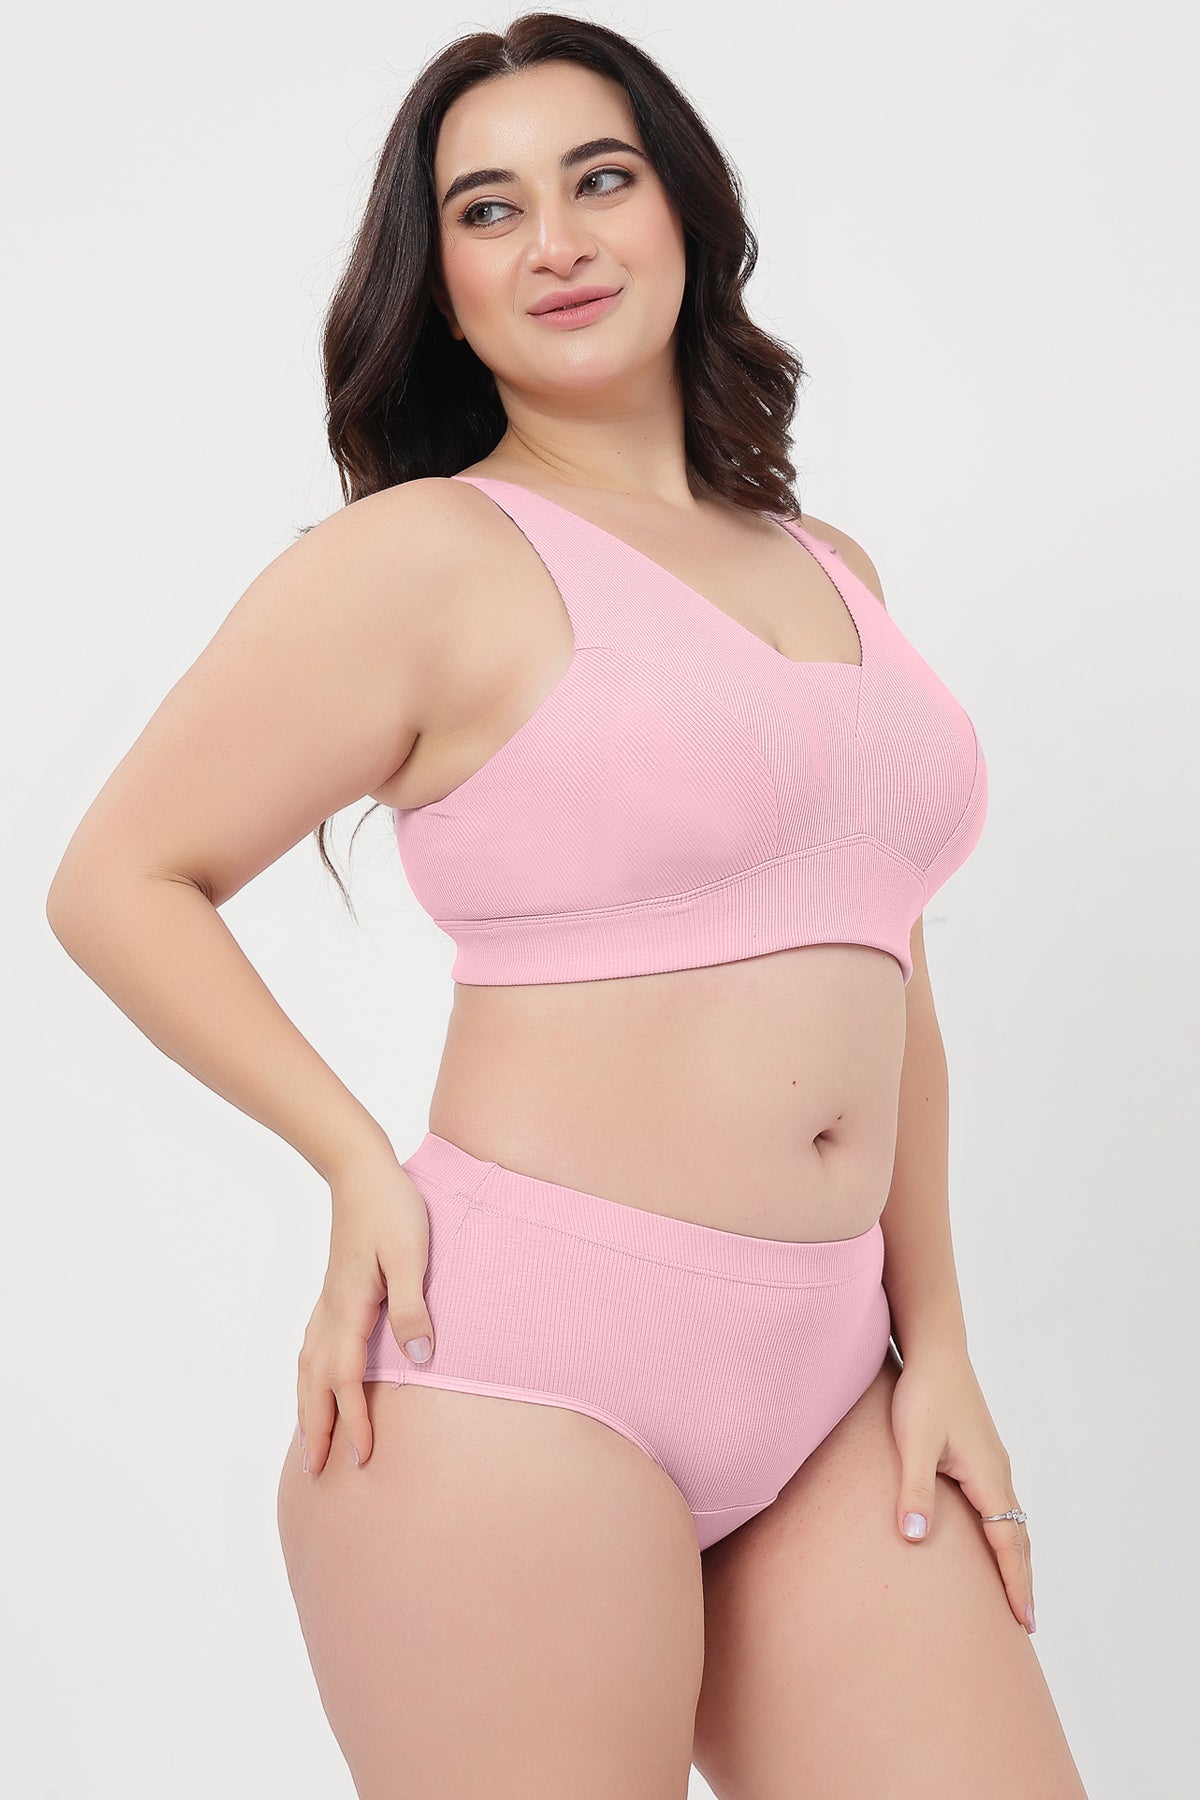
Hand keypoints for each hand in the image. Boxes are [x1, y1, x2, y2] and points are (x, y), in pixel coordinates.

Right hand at [294, 1151, 436, 1474]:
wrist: (360, 1170)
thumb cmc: (391, 1208)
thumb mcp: (411, 1255)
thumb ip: (412, 1307)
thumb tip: (419, 1360)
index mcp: (349, 1309)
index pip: (347, 1380)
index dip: (355, 1422)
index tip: (362, 1459)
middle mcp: (330, 1311)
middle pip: (316, 1382)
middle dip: (317, 1428)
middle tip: (316, 1472)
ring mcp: (326, 1301)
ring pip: (307, 1366)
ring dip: (307, 1405)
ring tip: (308, 1438)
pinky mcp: (332, 1290)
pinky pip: (311, 1346)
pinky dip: (307, 1375)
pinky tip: (312, 1380)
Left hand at [889, 1349, 1035, 1633]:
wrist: (934, 1350)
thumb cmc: (923, 1394)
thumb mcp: (913, 1443)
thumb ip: (914, 1489)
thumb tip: (914, 1537)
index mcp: (988, 1475)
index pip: (1009, 1542)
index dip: (1016, 1583)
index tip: (1024, 1621)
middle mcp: (997, 1472)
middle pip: (1018, 1537)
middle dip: (1022, 1579)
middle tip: (1026, 1622)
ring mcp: (990, 1462)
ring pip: (1010, 1520)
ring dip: (1014, 1557)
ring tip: (1012, 1591)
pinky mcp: (978, 1453)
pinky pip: (998, 1504)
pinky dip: (1003, 1533)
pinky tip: (990, 1539)